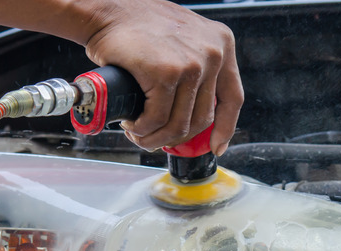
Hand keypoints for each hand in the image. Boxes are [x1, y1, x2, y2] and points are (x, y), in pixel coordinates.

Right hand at [83, 0, 242, 154]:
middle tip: (154, 137)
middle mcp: (213, 53)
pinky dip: (143, 128)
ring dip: (157, 137)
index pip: (233, 98)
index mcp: (222, 44)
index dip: (225, 128)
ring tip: (139, 132)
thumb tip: (198, 111)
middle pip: (203, 118)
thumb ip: (199, 67)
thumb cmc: (139, 25)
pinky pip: (158, 118)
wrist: (107, 9)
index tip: (217, 146)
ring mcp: (192, 65)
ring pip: (180, 124)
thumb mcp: (186, 39)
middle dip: (176, 137)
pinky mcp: (167, 73)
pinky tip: (132, 123)